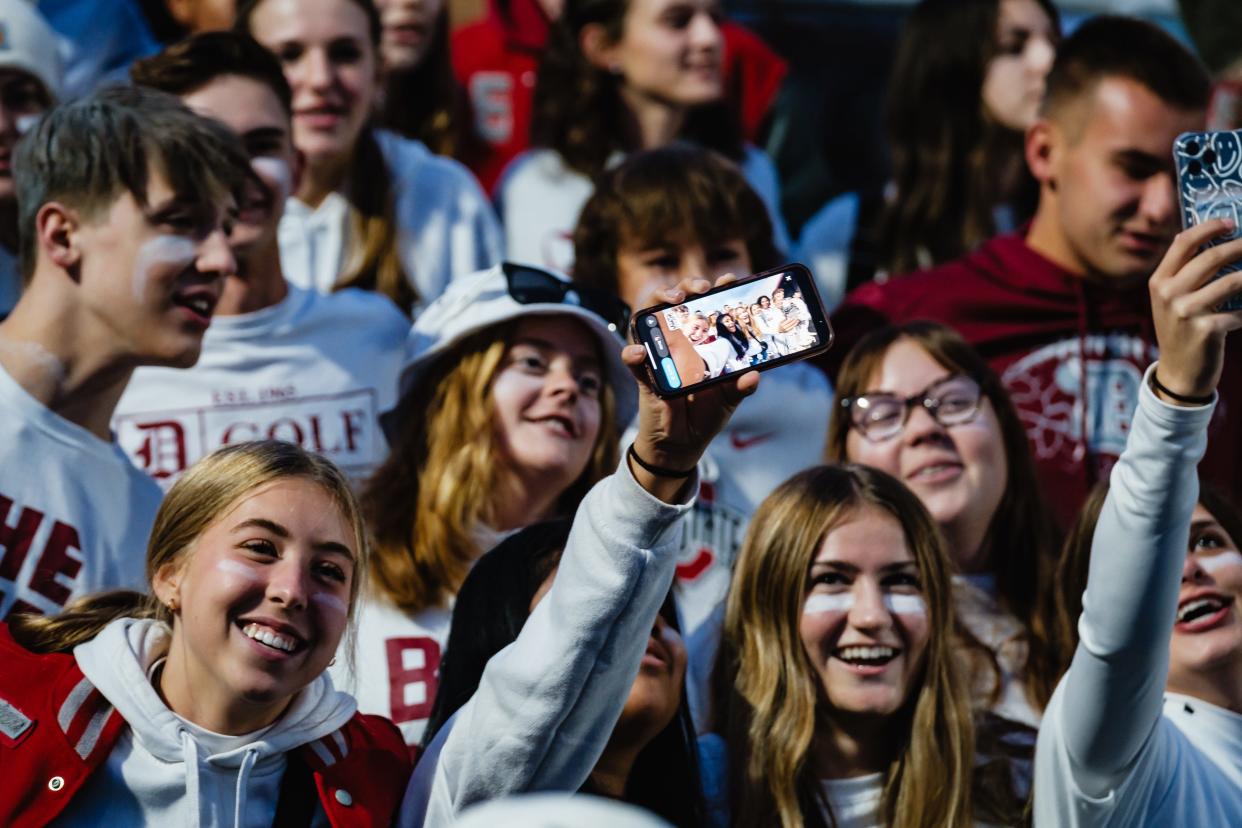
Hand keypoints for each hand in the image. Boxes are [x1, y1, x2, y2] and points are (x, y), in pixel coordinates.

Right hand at [625, 275, 758, 500]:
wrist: (680, 445)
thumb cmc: (704, 416)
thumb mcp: (727, 400)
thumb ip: (739, 388)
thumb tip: (754, 375)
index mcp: (704, 344)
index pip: (709, 309)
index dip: (717, 291)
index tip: (729, 279)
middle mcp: (681, 344)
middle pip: (679, 305)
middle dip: (687, 288)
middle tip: (699, 288)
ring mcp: (661, 357)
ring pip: (653, 321)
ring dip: (659, 305)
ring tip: (673, 300)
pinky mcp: (645, 376)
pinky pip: (635, 362)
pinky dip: (633, 354)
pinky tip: (637, 351)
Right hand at [1149, 219, 1241, 403]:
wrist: (1179, 372)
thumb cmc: (1181, 329)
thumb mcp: (1171, 300)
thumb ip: (1184, 272)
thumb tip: (1216, 240)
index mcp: (1159, 282)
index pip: (1184, 242)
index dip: (1210, 228)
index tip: (1230, 222)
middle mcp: (1168, 294)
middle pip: (1212, 258)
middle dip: (1240, 247)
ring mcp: (1186, 312)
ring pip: (1232, 282)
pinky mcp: (1205, 330)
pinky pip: (1239, 312)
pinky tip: (1241, 317)